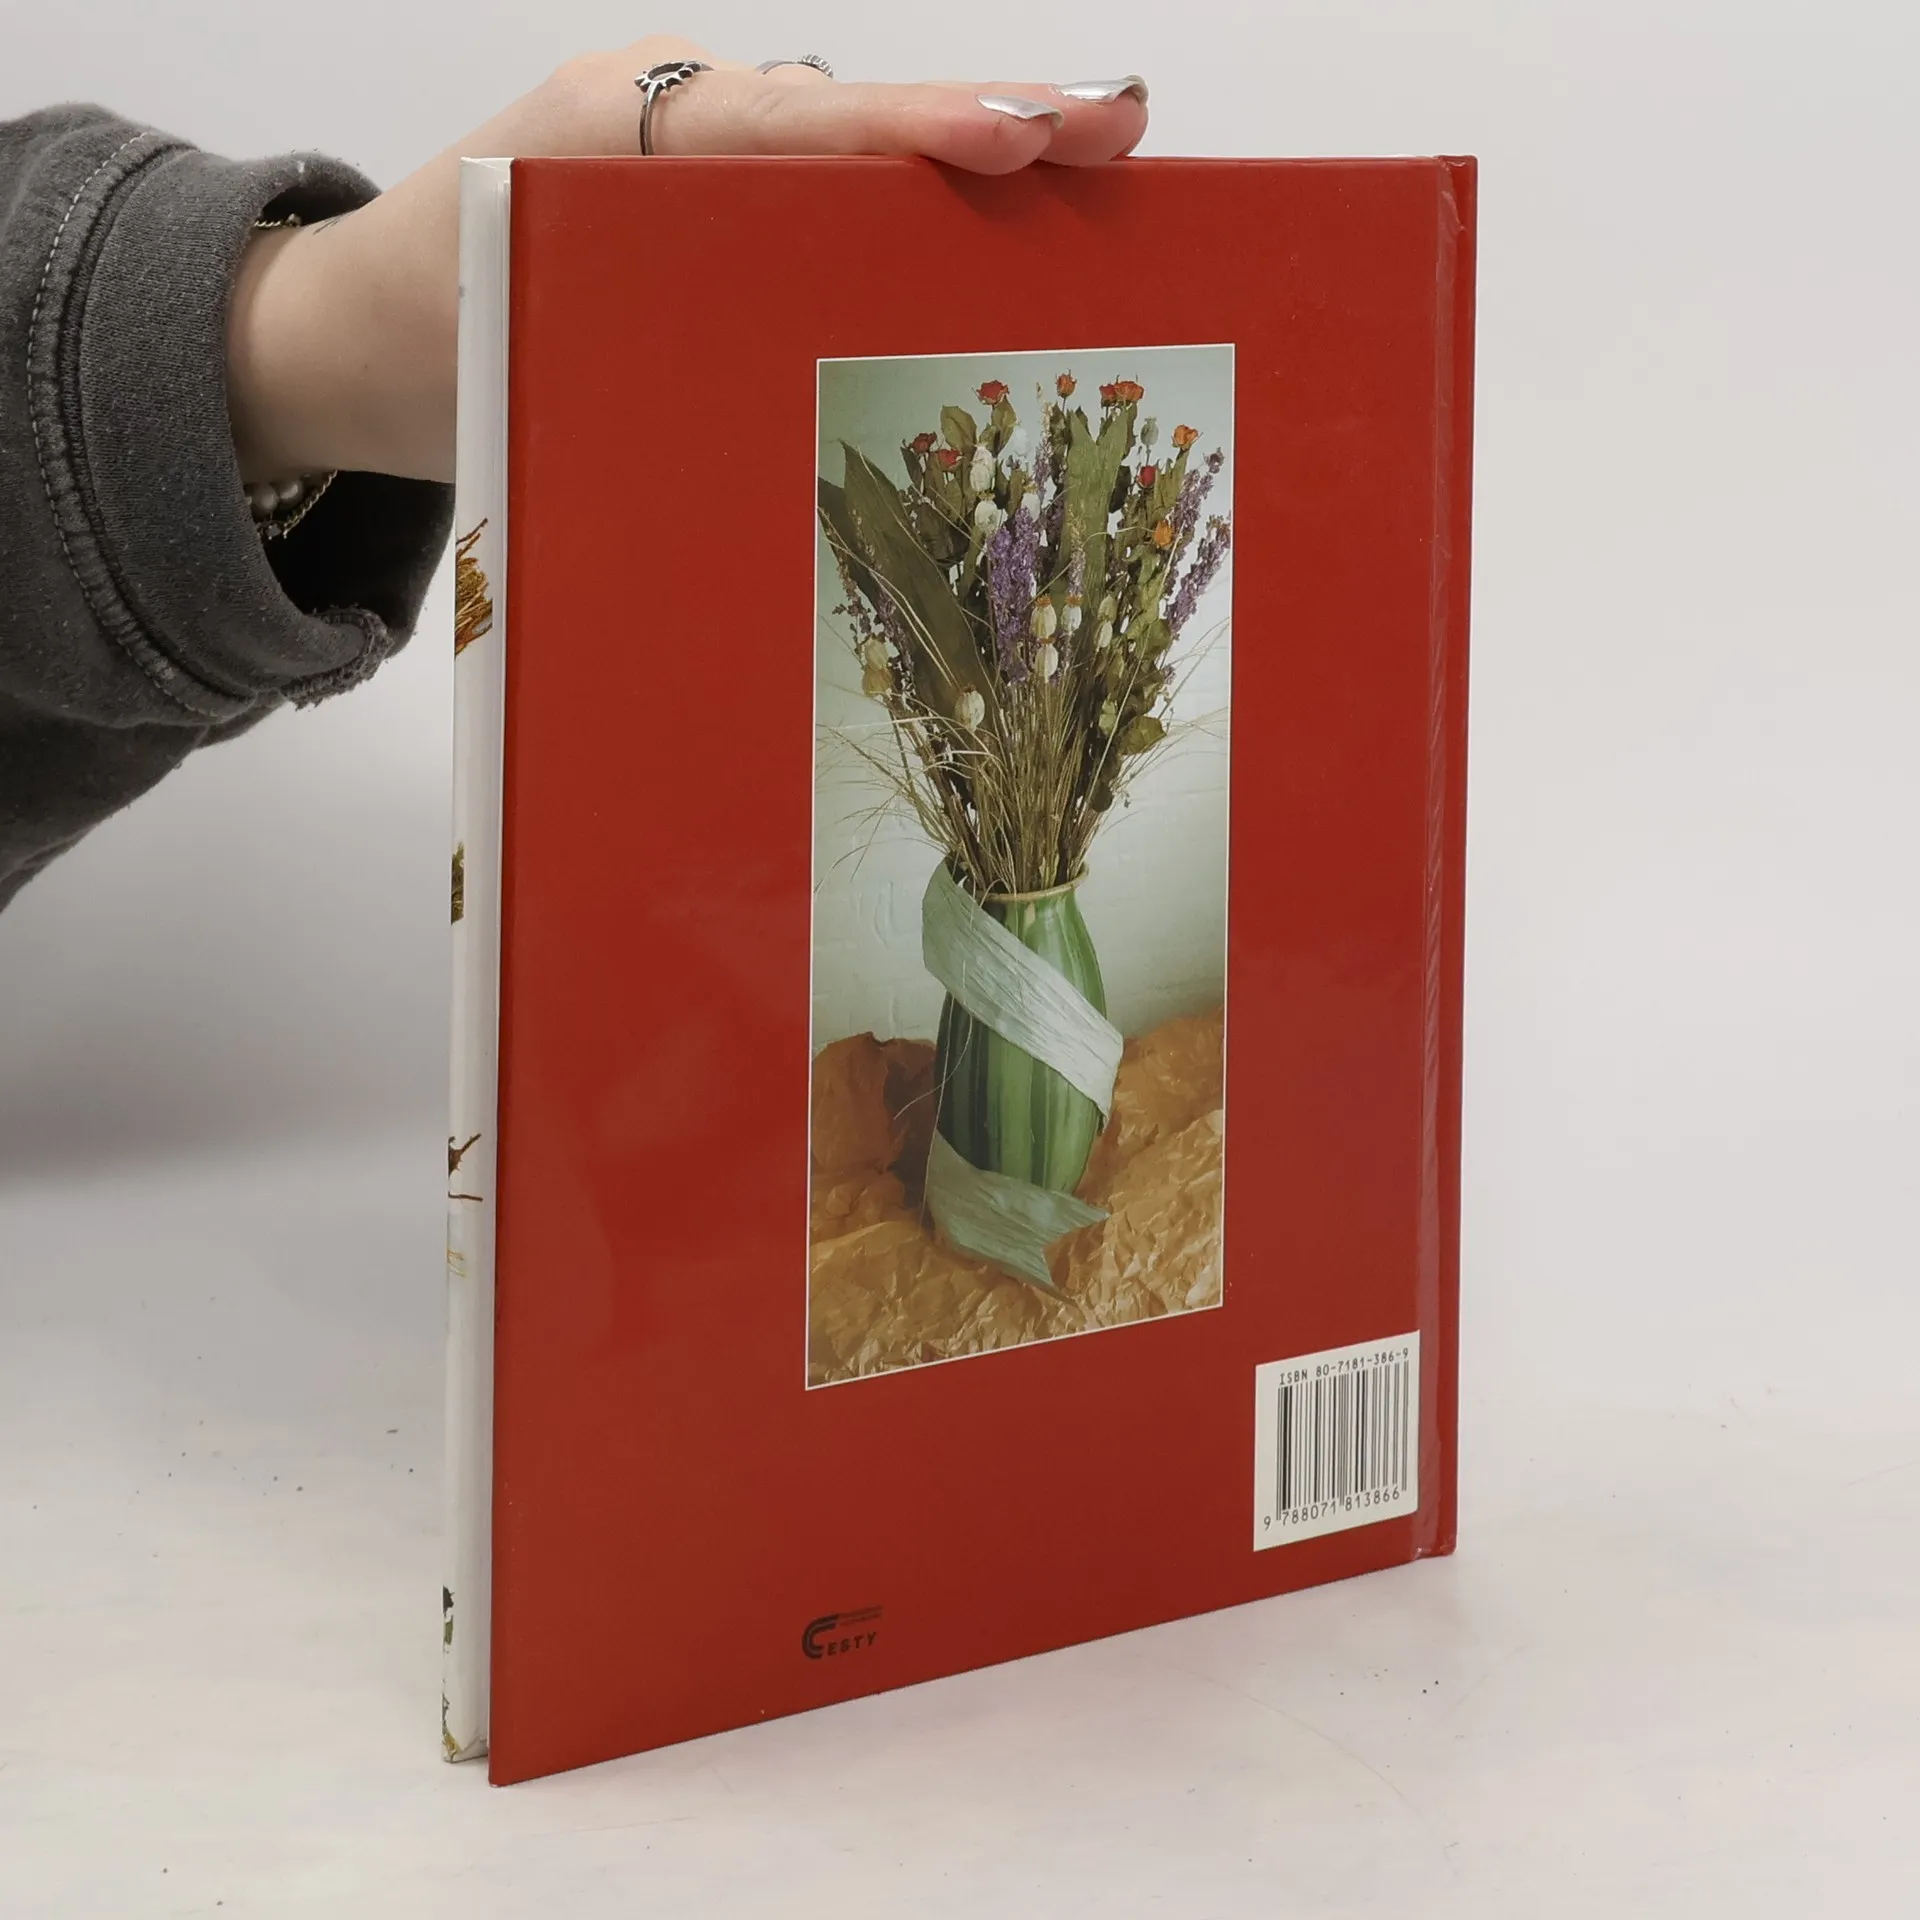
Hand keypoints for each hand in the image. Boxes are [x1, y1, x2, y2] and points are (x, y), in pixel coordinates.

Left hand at [227, 40, 1148, 484]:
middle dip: (986, 124)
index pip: (793, 124)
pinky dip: (908, 211)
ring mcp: (690, 152)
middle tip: (1117, 133)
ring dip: (966, 170)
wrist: (344, 335)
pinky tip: (992, 237)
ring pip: (846, 152)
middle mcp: (668, 120)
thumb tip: (793, 425)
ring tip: (1092, 172)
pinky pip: (819, 195)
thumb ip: (633, 362)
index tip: (1018, 140)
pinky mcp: (704, 203)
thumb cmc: (417, 341)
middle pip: (851, 119)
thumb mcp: (515, 355)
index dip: (913, 135)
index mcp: (616, 135)